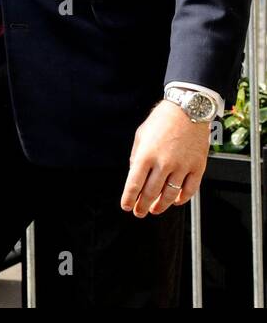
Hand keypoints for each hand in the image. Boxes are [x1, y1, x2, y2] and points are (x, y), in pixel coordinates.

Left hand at [120, 100, 210, 216]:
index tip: (126, 206)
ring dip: (161, 206)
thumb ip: (136, 157)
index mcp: (145, 155)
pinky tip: (175, 202)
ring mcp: (182, 167)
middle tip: (139, 212)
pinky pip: (189, 189)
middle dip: (142, 206)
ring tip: (154, 210)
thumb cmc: (161, 121)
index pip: (134, 184)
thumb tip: (134, 175)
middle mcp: (163, 163)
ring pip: (170, 195)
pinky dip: (182, 199)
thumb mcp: (141, 136)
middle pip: (151, 193)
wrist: (187, 110)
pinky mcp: (197, 167)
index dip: (129, 198)